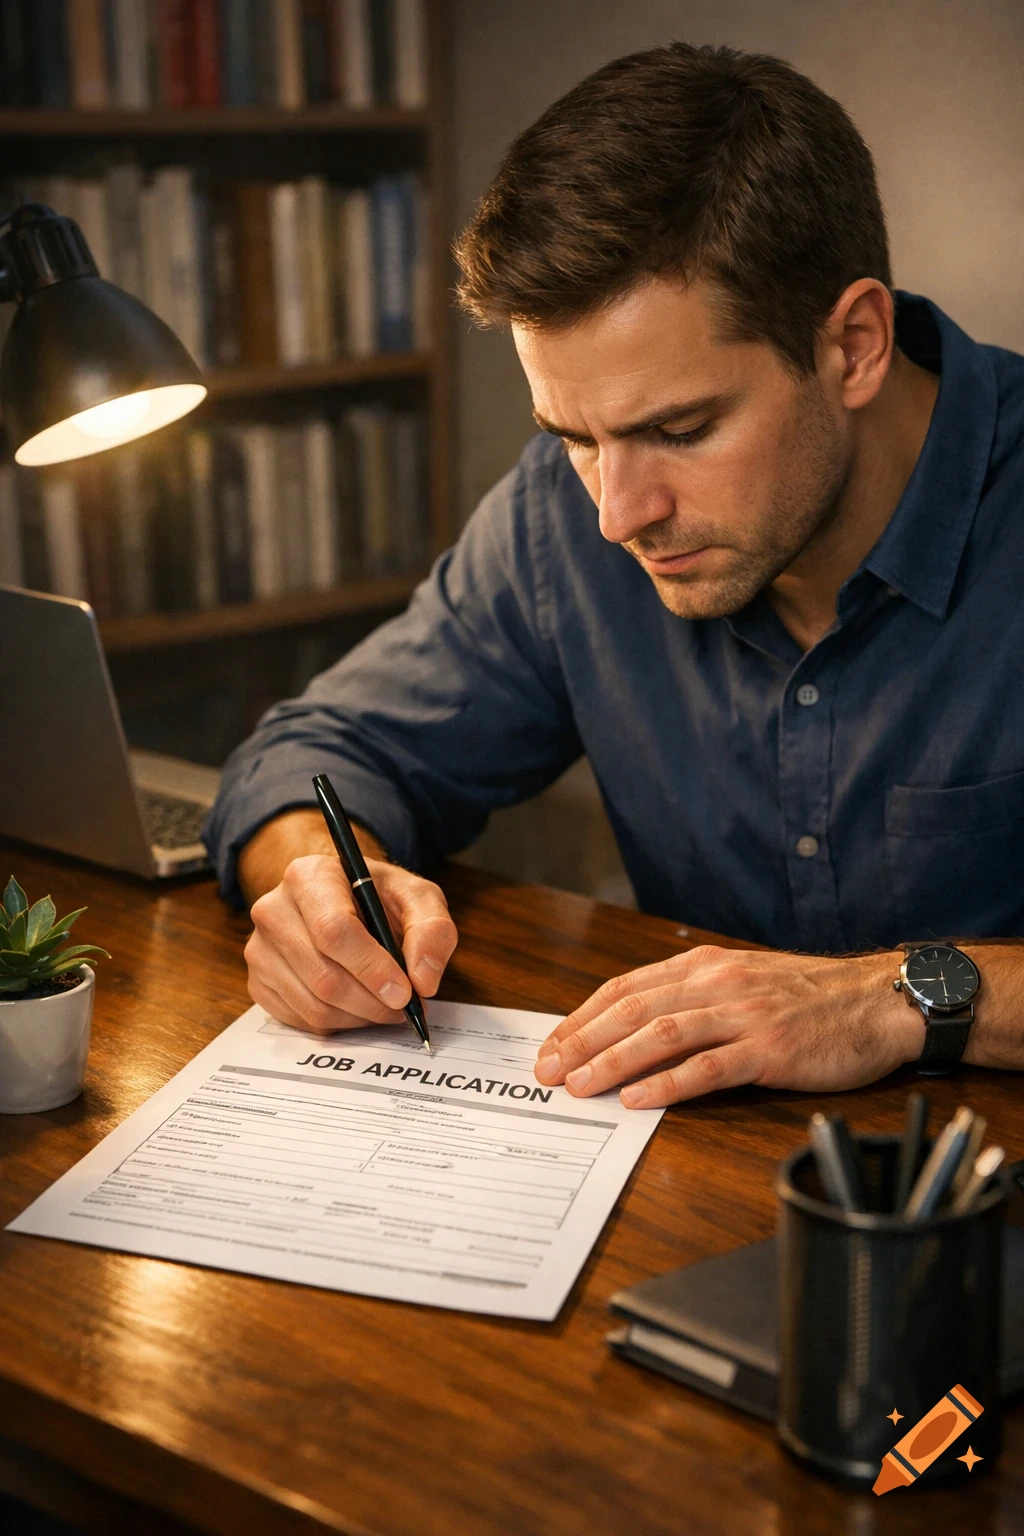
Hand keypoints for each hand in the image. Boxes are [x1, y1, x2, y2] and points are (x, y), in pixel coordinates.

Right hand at [245, 853, 457, 1033]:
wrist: (341, 899)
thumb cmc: (377, 897)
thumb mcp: (417, 897)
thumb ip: (432, 930)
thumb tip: (423, 980)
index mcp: (309, 876)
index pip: (333, 931)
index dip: (372, 969)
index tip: (405, 992)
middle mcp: (273, 910)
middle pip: (323, 975)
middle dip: (372, 1001)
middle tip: (404, 1006)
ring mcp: (259, 949)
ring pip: (313, 1004)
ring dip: (360, 1016)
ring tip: (385, 1005)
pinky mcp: (259, 982)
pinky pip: (301, 1020)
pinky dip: (339, 1024)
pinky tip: (358, 1006)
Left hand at [534, 945, 918, 1107]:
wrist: (878, 1000)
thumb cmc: (810, 996)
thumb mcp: (743, 979)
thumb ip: (692, 996)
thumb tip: (634, 1024)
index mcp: (704, 966)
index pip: (625, 988)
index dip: (582, 1017)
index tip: (552, 1045)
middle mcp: (717, 984)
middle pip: (632, 1010)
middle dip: (582, 1041)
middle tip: (548, 1071)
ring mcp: (743, 1016)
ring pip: (661, 1035)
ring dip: (612, 1061)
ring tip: (579, 1086)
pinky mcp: (769, 1050)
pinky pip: (708, 1068)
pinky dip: (667, 1083)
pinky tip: (637, 1098)